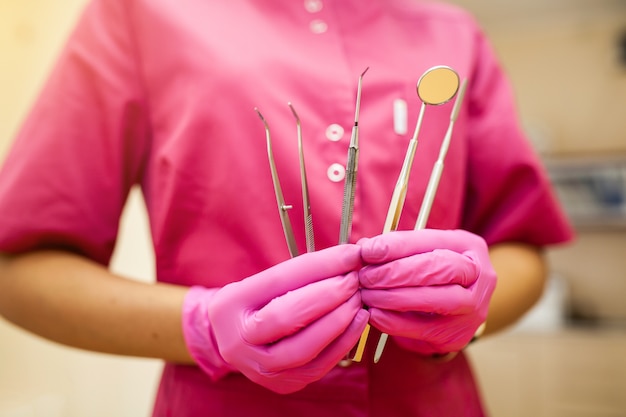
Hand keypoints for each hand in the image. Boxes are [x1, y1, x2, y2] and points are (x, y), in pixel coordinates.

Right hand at [182, 244, 368, 393]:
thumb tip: (350, 257)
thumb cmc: (256, 302)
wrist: (235, 339)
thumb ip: (303, 271)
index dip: (319, 266)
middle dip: (328, 295)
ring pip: (304, 349)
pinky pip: (317, 366)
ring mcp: (259, 369)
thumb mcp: (266, 281)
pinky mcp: (282, 385)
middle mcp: (238, 342)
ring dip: (339, 321)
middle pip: (287, 318)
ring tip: (358, 299)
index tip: (350, 254)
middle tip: (353, 278)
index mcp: (230, 305)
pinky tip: (357, 321)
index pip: (278, 281)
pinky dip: (342, 342)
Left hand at [358, 229, 495, 355]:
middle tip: (365, 275)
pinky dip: (393, 321)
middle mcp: (479, 276)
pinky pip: (422, 328)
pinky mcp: (457, 335)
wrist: (457, 311)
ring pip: (433, 299)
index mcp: (468, 246)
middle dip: (395, 272)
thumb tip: (364, 248)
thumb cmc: (433, 274)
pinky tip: (374, 314)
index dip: (396, 246)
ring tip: (367, 294)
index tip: (367, 251)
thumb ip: (396, 249)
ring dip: (392, 297)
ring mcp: (473, 309)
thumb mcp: (422, 254)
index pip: (430, 241)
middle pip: (437, 269)